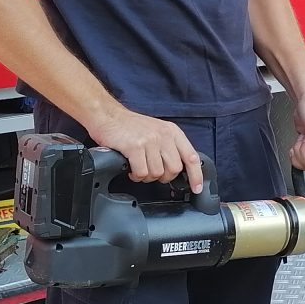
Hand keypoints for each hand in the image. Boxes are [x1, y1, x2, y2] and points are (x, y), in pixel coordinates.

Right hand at [89, 109, 203, 191]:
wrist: (108, 115)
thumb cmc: (131, 126)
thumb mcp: (157, 131)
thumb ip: (169, 147)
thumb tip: (179, 169)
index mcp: (172, 132)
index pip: (191, 156)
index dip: (196, 176)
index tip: (196, 188)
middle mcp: (164, 135)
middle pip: (174, 169)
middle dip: (163, 177)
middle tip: (152, 172)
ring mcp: (149, 141)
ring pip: (157, 173)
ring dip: (147, 176)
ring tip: (139, 168)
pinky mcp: (134, 147)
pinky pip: (141, 173)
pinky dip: (136, 175)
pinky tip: (131, 168)